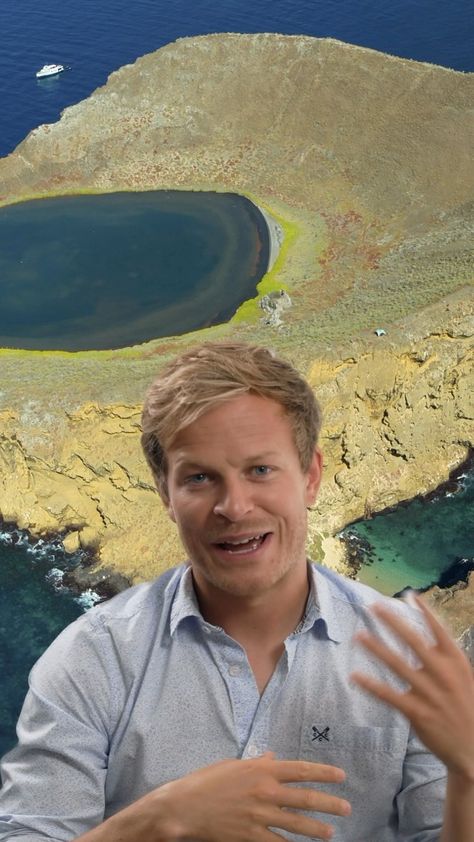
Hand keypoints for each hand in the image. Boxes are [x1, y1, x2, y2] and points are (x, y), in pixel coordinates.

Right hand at [151, 751, 350, 840]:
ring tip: (330, 833)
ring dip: (316, 830)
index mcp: (262, 770)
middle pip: (305, 798)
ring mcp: (259, 816)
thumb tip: (273, 757)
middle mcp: (265, 792)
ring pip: (296, 824)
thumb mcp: (233, 765)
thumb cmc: (207, 782)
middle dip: (329, 803)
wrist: (185, 806)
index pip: (300, 770)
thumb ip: (257, 763)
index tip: (341, 776)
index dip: (323, 773)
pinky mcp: (250, 837)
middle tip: (346, 808)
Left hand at [351, 594, 473, 781]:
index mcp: (456, 662)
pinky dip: (371, 685)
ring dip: (376, 648)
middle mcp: (443, 674)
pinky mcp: (417, 713)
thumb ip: (444, 655)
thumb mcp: (462, 676)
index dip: (425, 612)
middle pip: (413, 640)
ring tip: (358, 636)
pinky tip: (356, 676)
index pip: (439, 630)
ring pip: (397, 665)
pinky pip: (389, 695)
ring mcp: (430, 693)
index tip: (410, 595)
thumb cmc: (464, 706)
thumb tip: (426, 629)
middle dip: (392, 621)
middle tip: (374, 606)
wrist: (472, 749)